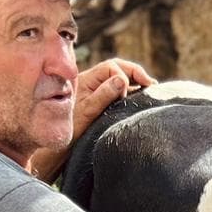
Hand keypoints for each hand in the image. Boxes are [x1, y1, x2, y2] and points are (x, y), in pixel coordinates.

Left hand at [30, 58, 155, 181]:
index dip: (123, 76)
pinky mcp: (103, 103)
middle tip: (151, 84)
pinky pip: (120, 93)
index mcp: (86, 79)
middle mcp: (93, 82)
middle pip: (118, 69)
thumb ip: (103, 94)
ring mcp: (98, 92)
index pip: (111, 67)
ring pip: (120, 80)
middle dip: (136, 74)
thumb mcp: (87, 111)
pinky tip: (141, 100)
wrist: (60, 145)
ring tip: (151, 89)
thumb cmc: (71, 130)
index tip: (127, 95)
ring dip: (136, 83)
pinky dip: (132, 93)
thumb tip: (122, 79)